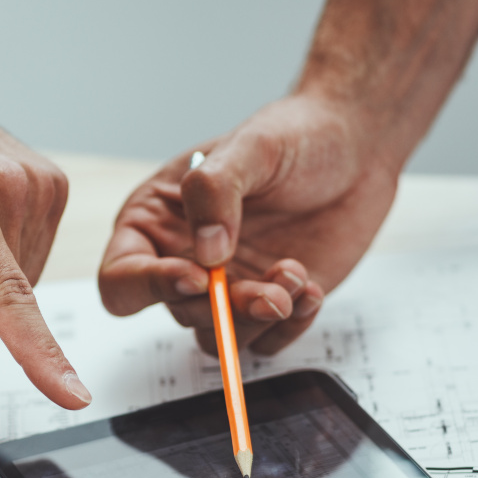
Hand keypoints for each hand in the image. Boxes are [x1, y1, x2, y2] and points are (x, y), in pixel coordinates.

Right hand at [100, 94, 394, 355]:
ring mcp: (227, 286)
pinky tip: (311, 289)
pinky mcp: (269, 304)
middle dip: (225, 308)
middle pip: (179, 312)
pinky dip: (290, 326)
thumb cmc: (296, 134)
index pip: (122, 278)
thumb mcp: (251, 144)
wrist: (356, 146)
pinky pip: (266, 343)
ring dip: (257, 321)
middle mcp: (184, 260)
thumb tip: (206, 252)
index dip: (150, 287)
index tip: (200, 276)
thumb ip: (216, 191)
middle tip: (270, 290)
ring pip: (219, 338)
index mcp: (156, 221)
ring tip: (296, 278)